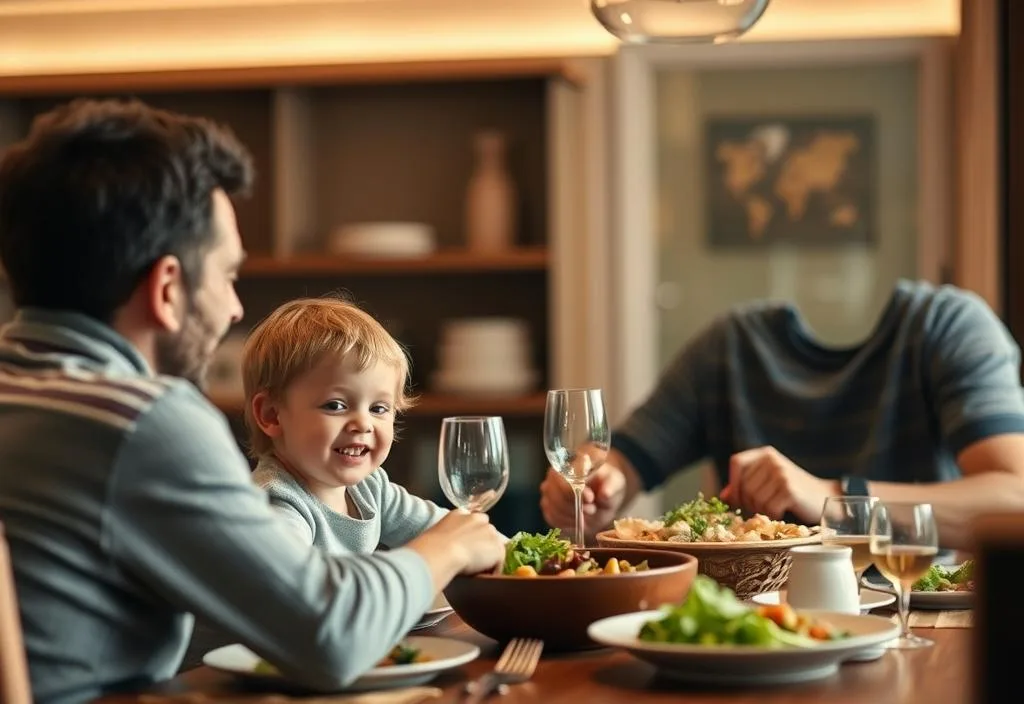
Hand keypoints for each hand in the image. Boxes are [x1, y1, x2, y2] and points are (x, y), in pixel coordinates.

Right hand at [409, 509, 504, 581]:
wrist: (441, 552)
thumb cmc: (430, 547)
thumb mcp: (435, 535)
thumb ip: (445, 536)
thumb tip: (443, 548)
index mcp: (460, 514)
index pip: (472, 522)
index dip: (470, 536)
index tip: (465, 547)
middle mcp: (478, 519)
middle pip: (487, 531)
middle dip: (482, 544)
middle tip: (473, 560)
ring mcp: (490, 533)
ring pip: (494, 546)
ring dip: (488, 556)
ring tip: (479, 570)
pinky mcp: (498, 549)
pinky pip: (498, 562)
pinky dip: (493, 571)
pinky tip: (484, 578)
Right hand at [539, 464, 626, 538]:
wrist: (603, 495)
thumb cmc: (607, 485)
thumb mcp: (615, 482)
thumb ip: (611, 486)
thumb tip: (605, 494)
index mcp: (569, 464)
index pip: (561, 478)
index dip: (572, 491)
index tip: (590, 499)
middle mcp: (554, 477)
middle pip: (556, 497)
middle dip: (575, 507)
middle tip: (593, 509)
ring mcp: (549, 492)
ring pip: (554, 510)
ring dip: (573, 517)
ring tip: (588, 514)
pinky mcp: (548, 507)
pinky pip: (552, 519)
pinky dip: (567, 524)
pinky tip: (579, 520)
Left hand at [720, 446, 834, 523]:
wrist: (824, 497)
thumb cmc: (792, 491)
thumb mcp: (767, 482)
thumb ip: (744, 486)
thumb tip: (723, 496)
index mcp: (765, 454)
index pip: (737, 462)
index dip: (734, 482)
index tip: (737, 497)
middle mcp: (772, 460)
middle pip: (744, 486)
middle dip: (749, 502)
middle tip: (762, 507)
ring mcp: (781, 473)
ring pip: (754, 499)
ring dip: (762, 510)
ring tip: (774, 507)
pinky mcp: (789, 490)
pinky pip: (768, 508)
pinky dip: (774, 514)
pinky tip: (783, 511)